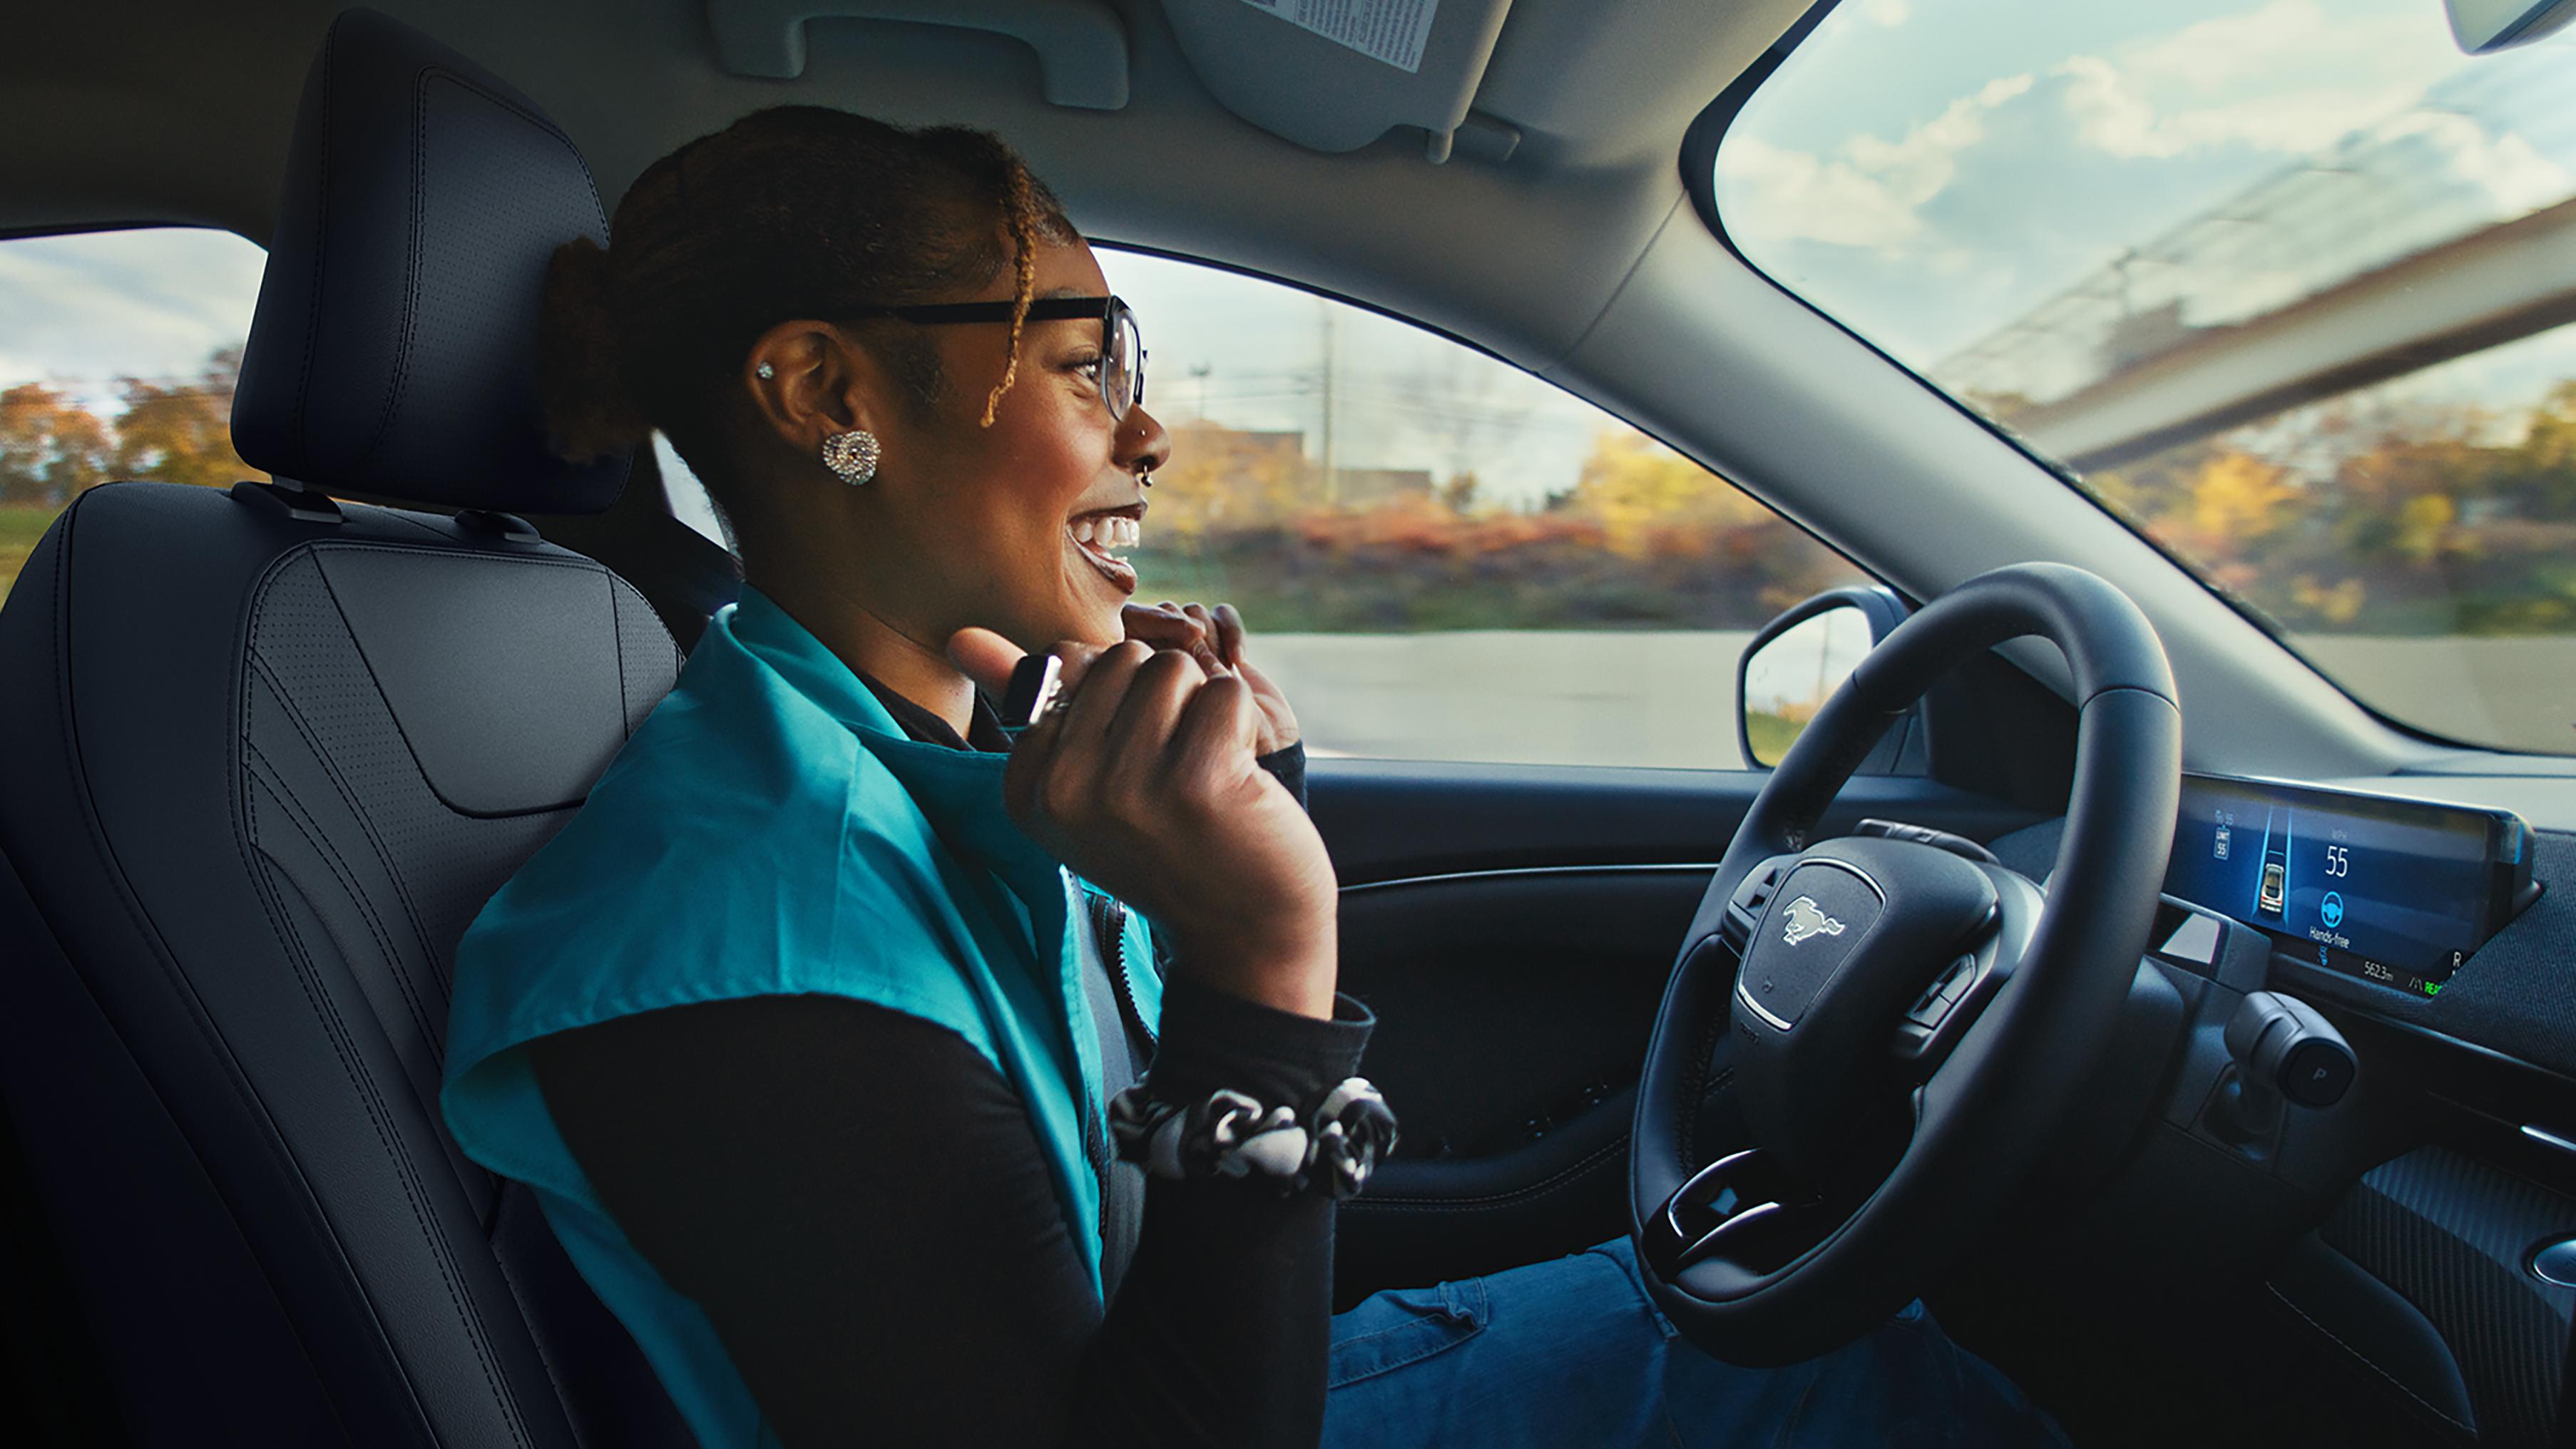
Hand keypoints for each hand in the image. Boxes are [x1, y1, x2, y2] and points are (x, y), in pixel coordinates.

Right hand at [948, 627, 1336, 1017]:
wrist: (1245, 930)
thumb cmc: (1171, 844)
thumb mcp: (1085, 786)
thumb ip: (1034, 706)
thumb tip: (959, 636)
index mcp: (1028, 790)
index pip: (1065, 666)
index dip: (1119, 701)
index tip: (1133, 773)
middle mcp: (1065, 791)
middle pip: (1122, 659)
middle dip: (1162, 698)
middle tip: (1175, 770)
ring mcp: (1127, 787)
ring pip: (1172, 669)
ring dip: (1203, 709)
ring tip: (1207, 772)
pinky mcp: (1197, 782)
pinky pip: (1223, 692)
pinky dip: (1243, 725)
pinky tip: (1239, 780)